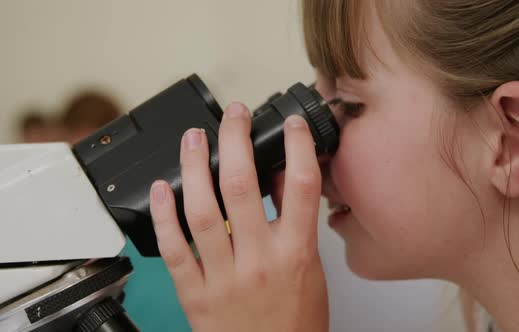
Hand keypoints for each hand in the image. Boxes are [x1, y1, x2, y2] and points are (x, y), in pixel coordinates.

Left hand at [149, 102, 328, 331]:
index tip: (288, 124)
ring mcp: (224, 276)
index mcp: (295, 253)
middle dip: (235, 140)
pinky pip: (174, 249)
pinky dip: (163, 215)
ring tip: (193, 138)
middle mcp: (259, 260)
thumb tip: (282, 181)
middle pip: (243, 186)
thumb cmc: (295, 324)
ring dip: (194, 167)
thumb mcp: (311, 270)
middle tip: (231, 116)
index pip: (301, 186)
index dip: (296, 145)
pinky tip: (161, 188)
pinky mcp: (195, 293)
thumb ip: (296, 225)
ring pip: (202, 210)